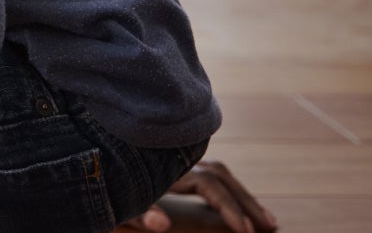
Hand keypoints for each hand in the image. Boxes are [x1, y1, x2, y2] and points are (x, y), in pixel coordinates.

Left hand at [125, 160, 276, 232]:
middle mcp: (181, 160)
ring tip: (268, 221)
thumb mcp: (122, 200)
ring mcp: (184, 161)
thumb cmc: (110, 178)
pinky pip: (216, 175)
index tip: (246, 231)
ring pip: (224, 175)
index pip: (211, 186)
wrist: (100, 146)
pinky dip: (233, 191)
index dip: (229, 209)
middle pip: (224, 178)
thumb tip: (161, 225)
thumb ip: (140, 212)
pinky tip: (245, 207)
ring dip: (246, 196)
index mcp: (170, 168)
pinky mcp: (183, 165)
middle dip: (248, 203)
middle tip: (271, 227)